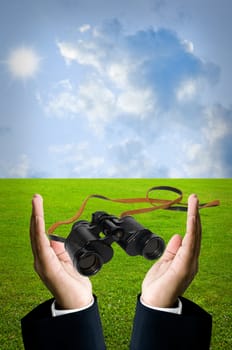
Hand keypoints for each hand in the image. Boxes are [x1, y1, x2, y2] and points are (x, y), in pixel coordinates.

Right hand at [30, 194, 92, 308]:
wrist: (78, 302)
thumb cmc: (73, 282)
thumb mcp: (67, 260)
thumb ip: (59, 249)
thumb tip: (53, 238)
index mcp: (46, 256)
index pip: (40, 233)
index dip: (38, 217)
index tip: (38, 202)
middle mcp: (41, 258)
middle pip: (35, 231)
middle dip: (35, 213)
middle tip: (35, 196)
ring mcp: (43, 263)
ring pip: (36, 236)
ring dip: (36, 218)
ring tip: (36, 203)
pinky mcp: (48, 268)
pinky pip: (42, 247)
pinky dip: (39, 232)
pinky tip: (38, 220)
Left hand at [141, 194, 200, 307]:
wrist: (153, 304)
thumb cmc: (159, 286)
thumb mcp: (164, 263)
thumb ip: (172, 250)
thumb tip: (177, 235)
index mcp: (185, 258)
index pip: (190, 235)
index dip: (192, 219)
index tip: (191, 204)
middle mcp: (190, 259)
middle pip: (195, 232)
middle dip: (195, 213)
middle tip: (195, 197)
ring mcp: (189, 263)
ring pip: (194, 236)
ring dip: (194, 217)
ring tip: (194, 202)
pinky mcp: (184, 267)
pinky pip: (189, 245)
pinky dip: (191, 231)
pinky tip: (191, 219)